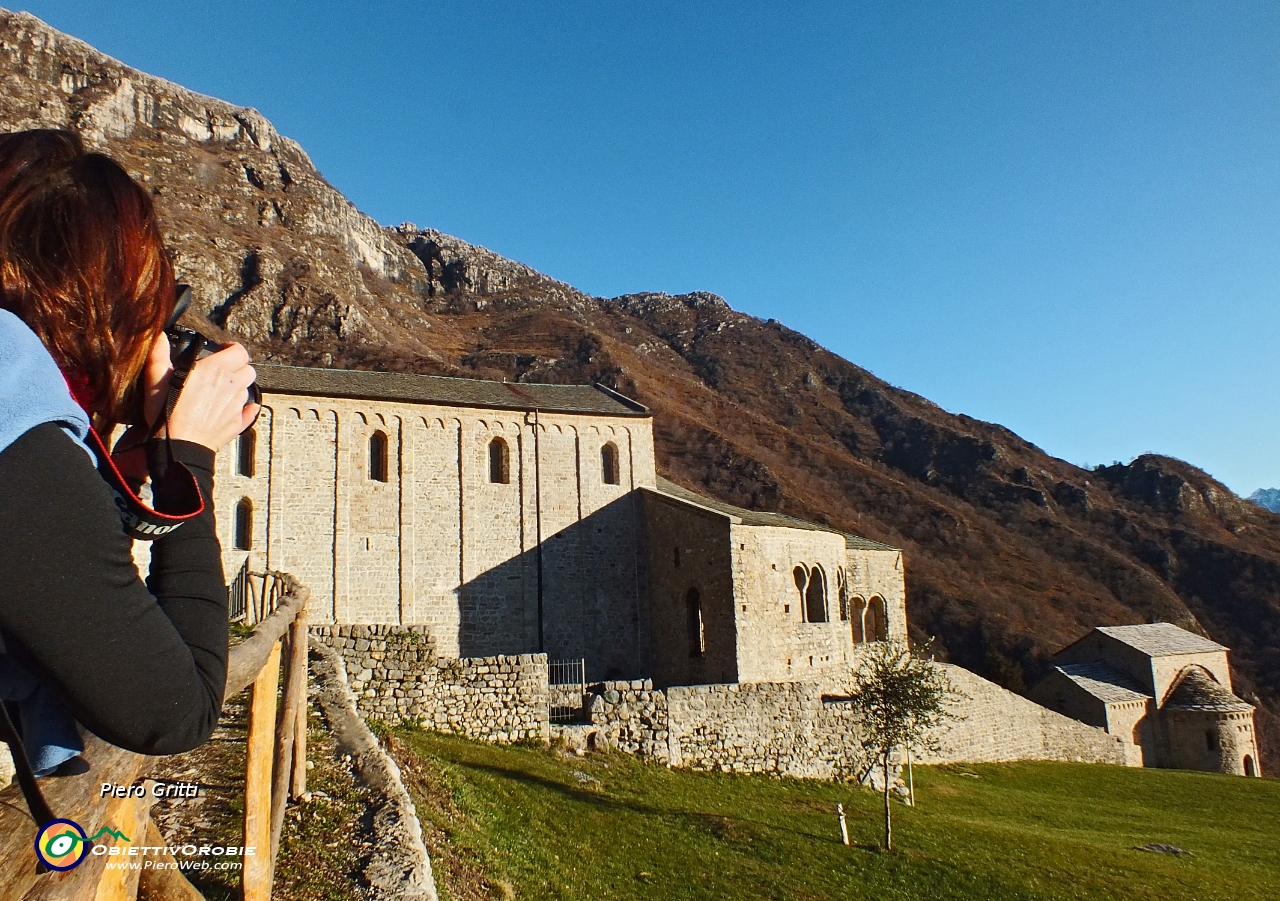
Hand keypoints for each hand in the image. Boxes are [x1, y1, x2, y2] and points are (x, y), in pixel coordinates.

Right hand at [143, 334, 259, 450]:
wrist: (179, 445)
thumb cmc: (168, 412)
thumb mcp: (157, 378)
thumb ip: (159, 354)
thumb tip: (159, 338)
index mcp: (217, 369)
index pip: (239, 351)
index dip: (232, 349)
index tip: (223, 351)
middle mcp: (232, 385)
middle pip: (248, 370)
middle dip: (238, 368)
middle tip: (223, 371)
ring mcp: (237, 405)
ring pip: (247, 390)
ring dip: (238, 388)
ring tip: (221, 391)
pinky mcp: (237, 423)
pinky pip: (250, 412)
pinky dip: (246, 409)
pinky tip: (235, 408)